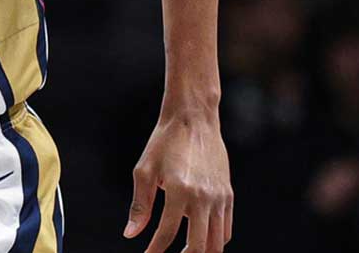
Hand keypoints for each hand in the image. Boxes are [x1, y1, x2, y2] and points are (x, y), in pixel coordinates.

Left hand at [125, 109, 232, 252]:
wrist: (194, 119)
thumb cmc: (164, 143)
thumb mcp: (144, 171)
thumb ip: (140, 205)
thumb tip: (130, 234)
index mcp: (179, 191)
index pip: (167, 234)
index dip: (156, 250)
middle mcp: (203, 197)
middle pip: (198, 246)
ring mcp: (219, 197)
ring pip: (217, 242)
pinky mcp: (228, 195)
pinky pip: (226, 229)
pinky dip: (214, 241)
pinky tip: (200, 241)